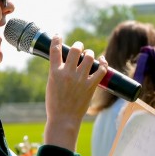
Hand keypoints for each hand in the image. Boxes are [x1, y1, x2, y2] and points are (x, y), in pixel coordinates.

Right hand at [43, 35, 106, 149]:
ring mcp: (80, 79)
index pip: (55, 49)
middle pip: (75, 50)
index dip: (57, 39)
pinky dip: (103, 63)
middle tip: (79, 47)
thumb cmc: (55, 104)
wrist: (64, 119)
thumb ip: (57, 72)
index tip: (59, 36)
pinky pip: (100, 70)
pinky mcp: (91, 86)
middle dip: (78, 45)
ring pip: (89, 57)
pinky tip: (102, 61)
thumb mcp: (51, 84)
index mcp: (54, 72)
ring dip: (90, 53)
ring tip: (89, 55)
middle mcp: (68, 73)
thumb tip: (66, 62)